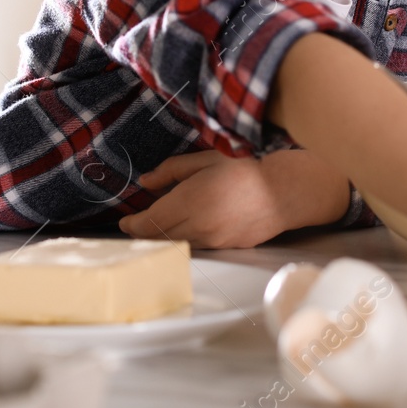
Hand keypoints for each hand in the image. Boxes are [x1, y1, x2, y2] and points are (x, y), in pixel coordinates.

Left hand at [118, 149, 346, 248]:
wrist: (282, 192)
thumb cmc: (244, 169)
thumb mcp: (205, 160)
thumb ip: (171, 171)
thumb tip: (145, 182)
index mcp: (190, 201)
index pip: (150, 221)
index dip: (133, 225)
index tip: (124, 222)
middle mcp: (198, 225)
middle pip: (160, 237)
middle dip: (144, 233)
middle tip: (134, 226)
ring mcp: (212, 240)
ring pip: (178, 243)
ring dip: (164, 237)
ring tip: (159, 225)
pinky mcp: (225, 247)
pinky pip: (197, 245)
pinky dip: (185, 239)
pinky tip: (186, 227)